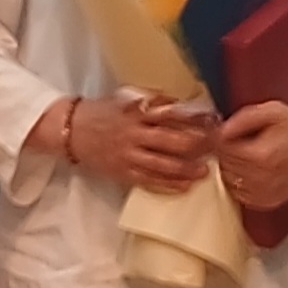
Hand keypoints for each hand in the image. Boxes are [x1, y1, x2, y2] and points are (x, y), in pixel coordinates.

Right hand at [64, 93, 215, 191]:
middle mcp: (134, 134)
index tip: (214, 121)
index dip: (195, 119)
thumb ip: (151, 102)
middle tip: (217, 148)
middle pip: (172, 141)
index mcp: (135, 113)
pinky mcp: (123, 173)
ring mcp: (128, 155)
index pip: (171, 115)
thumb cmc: (100, 113)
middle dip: (197, 145)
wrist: (70, 131)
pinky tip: (185, 187)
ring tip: (206, 171)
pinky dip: (169, 185)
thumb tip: (180, 104)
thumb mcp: (124, 100)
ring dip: (187, 169)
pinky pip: (149, 182)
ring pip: (163, 165)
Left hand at [218, 103, 287, 213]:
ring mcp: (262, 193)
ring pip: (227, 178)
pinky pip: (237, 192)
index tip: (226, 130)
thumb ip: (243, 118)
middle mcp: (260, 178)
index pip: (222, 148)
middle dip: (227, 150)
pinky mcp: (265, 202)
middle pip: (224, 163)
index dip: (221, 136)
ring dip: (232, 166)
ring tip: (249, 153)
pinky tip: (252, 168)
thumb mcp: (272, 111)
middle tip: (239, 139)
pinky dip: (239, 181)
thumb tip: (221, 129)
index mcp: (260, 155)